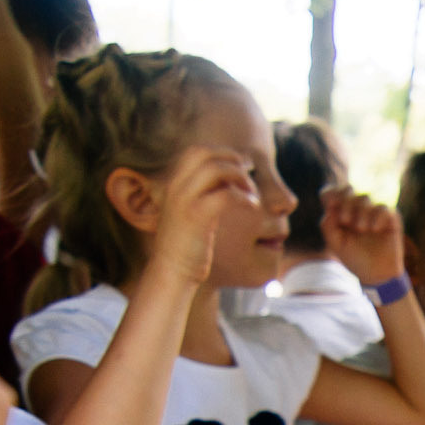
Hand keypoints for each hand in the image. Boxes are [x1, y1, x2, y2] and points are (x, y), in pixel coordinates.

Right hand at [148, 147, 262, 285]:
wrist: (171, 273)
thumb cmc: (186, 246)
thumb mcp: (192, 213)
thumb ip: (205, 194)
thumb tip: (229, 181)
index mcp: (173, 183)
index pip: (195, 151)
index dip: (221, 152)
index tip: (240, 165)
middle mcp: (175, 187)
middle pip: (203, 153)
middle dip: (230, 157)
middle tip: (248, 172)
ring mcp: (183, 201)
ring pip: (215, 169)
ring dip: (240, 176)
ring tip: (252, 194)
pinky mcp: (196, 218)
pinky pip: (225, 195)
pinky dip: (244, 197)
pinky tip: (253, 207)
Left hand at [321, 186, 404, 285]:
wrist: (376, 273)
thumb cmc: (355, 258)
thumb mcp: (336, 244)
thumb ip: (328, 226)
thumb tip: (330, 208)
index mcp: (341, 212)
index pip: (333, 192)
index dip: (331, 193)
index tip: (331, 204)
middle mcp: (357, 209)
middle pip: (348, 190)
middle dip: (345, 203)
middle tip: (345, 220)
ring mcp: (374, 211)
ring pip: (365, 198)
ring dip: (361, 212)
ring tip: (361, 229)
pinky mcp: (390, 217)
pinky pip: (383, 208)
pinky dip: (376, 216)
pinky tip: (374, 229)